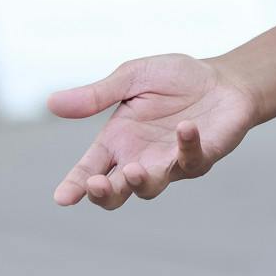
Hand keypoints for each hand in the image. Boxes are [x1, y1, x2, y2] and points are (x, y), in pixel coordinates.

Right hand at [48, 54, 259, 209]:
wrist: (223, 79)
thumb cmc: (175, 79)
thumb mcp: (132, 78)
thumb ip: (97, 95)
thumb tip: (51, 103)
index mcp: (117, 141)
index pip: (89, 170)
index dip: (75, 186)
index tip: (62, 198)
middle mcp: (139, 158)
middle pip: (115, 192)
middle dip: (104, 194)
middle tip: (97, 186)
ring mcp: (169, 163)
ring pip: (149, 187)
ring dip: (140, 181)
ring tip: (133, 170)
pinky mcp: (199, 158)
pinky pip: (190, 160)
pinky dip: (186, 145)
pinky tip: (185, 127)